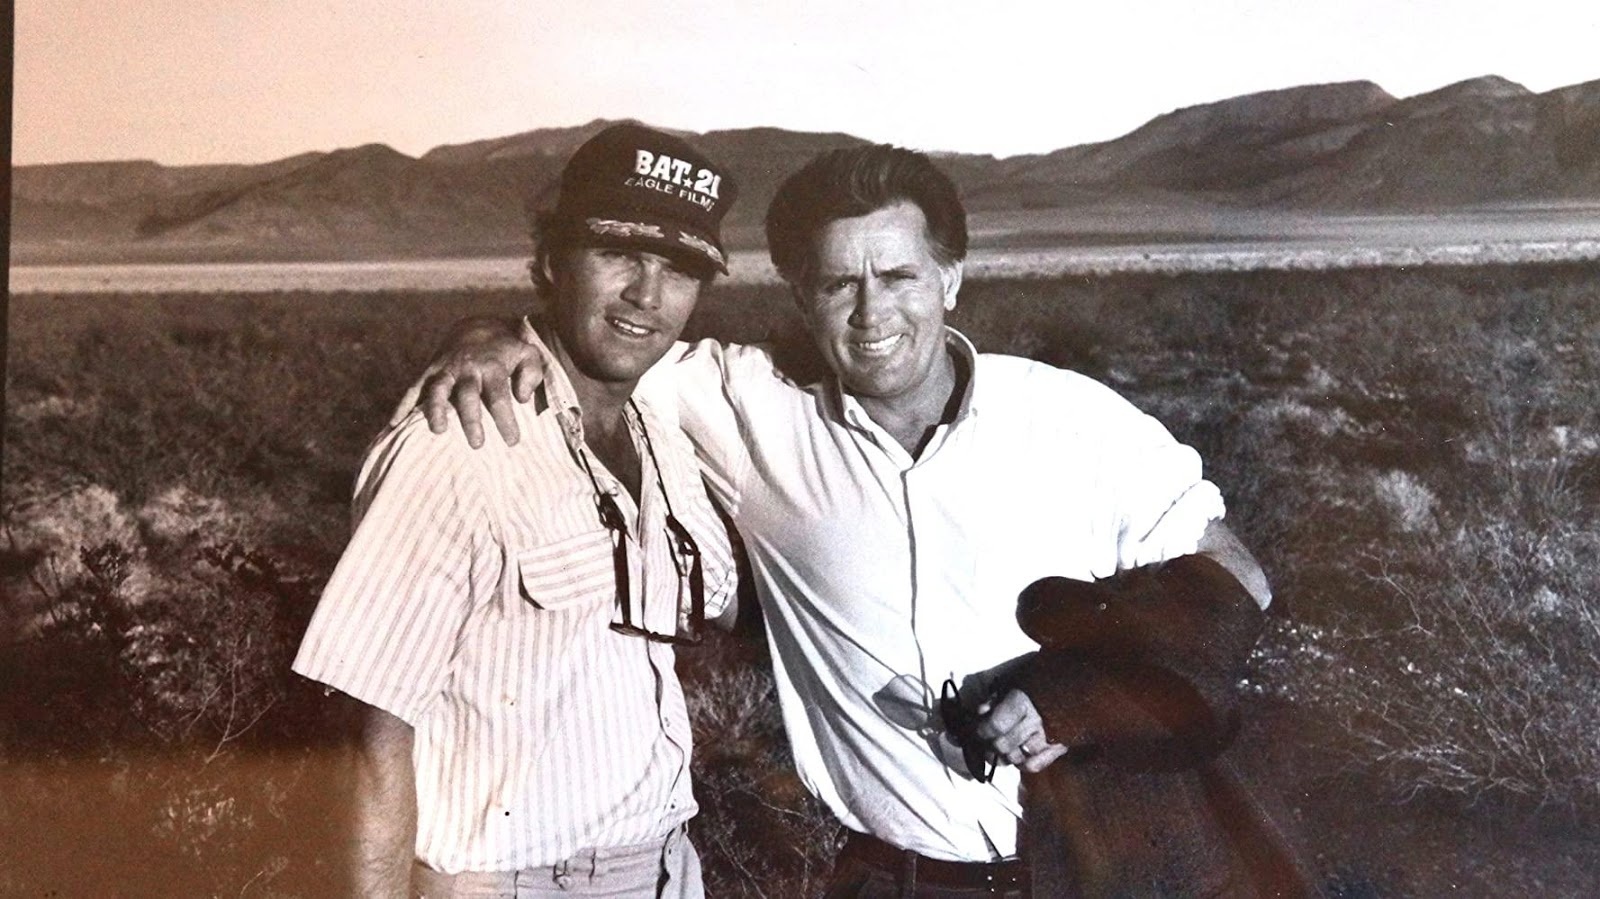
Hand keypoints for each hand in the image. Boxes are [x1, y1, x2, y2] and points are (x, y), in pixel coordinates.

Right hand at [386, 317, 543, 447]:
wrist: (478, 327)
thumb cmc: (507, 349)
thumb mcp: (528, 354)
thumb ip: (532, 374)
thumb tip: (521, 398)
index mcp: (492, 366)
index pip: (499, 396)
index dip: (505, 419)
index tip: (512, 441)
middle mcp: (467, 368)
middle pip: (467, 394)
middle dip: (471, 419)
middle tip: (477, 444)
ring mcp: (445, 369)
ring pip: (437, 389)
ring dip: (436, 410)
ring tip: (438, 432)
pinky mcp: (429, 370)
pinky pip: (413, 387)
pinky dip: (403, 404)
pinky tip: (395, 423)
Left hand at [976, 689, 1068, 773]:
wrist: (1068, 688)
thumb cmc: (1033, 686)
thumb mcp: (1010, 685)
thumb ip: (993, 700)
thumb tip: (981, 713)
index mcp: (1022, 701)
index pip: (995, 725)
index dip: (982, 731)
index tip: (978, 730)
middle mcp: (1035, 721)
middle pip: (1002, 745)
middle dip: (990, 745)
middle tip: (987, 741)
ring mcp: (1048, 737)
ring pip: (1016, 758)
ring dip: (1005, 755)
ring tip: (1003, 747)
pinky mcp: (1058, 748)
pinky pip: (1034, 766)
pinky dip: (1022, 764)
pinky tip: (1019, 754)